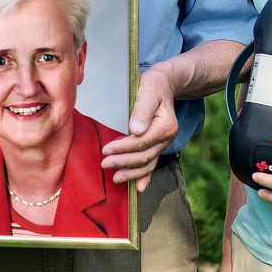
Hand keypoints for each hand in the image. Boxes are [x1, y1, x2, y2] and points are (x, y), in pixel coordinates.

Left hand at [101, 65, 177, 190]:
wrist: (164, 83)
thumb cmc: (153, 84)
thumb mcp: (147, 90)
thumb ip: (142, 109)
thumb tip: (135, 130)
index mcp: (165, 126)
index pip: (141, 142)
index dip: (123, 148)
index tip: (105, 150)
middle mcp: (167, 138)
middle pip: (144, 156)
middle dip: (123, 162)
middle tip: (104, 164)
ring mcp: (163, 143)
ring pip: (148, 164)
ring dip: (131, 173)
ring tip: (115, 178)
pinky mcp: (157, 145)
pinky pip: (152, 163)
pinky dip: (145, 176)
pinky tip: (139, 188)